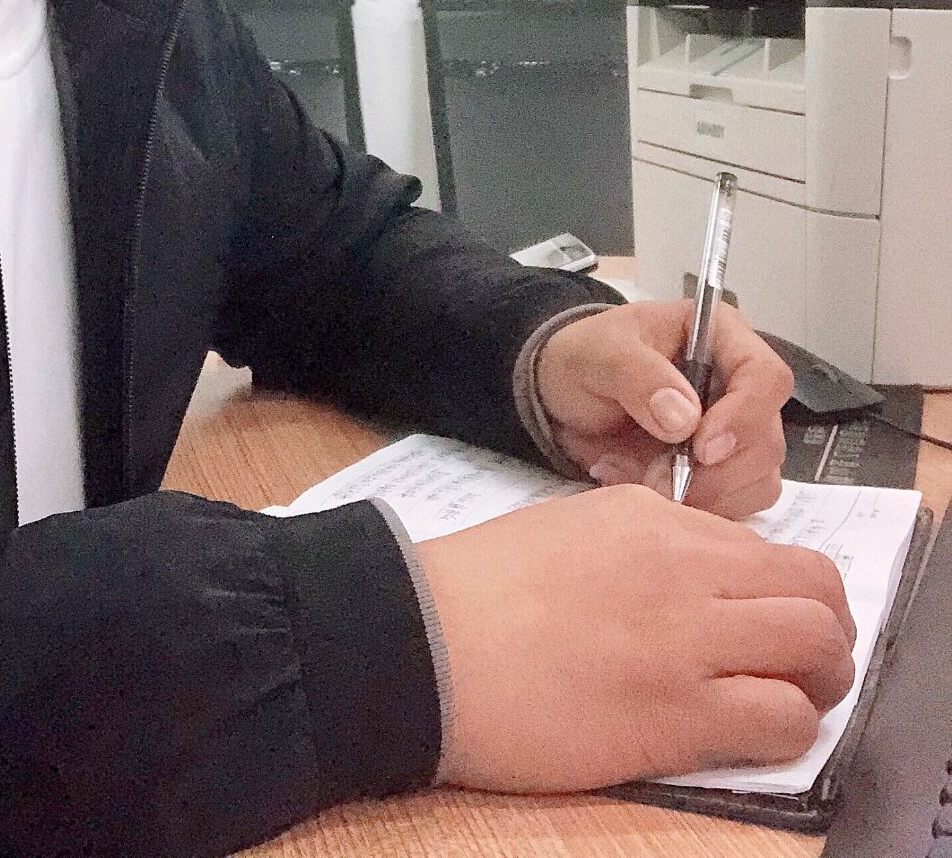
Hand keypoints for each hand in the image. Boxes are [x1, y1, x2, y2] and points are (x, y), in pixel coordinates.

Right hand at [419, 484, 855, 791]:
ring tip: (793, 698)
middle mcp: (683, 566)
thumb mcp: (565, 532)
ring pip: (816, 642)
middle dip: (825, 627)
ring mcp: (685, 638)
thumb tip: (685, 581)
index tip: (761, 620)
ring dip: (822, 676)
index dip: (778, 589)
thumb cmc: (474, 591)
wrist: (425, 643)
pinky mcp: (677, 711)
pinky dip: (790, 727)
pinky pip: (782, 718)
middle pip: (813, 585)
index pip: (763, 545)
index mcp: (650, 518)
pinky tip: (755, 732)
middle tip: (802, 662)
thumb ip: (635, 547)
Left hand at [533, 301, 792, 518]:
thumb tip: (686, 419)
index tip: (702, 448)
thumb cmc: (587, 357)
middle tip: (654, 478)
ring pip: (756, 479)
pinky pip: (734, 504)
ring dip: (701, 494)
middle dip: (714, 472)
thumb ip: (639, 376)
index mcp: (723, 336)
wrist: (565, 396)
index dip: (745, 416)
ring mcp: (736, 432)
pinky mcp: (724, 472)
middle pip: (767, 439)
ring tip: (636, 477)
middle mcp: (741, 385)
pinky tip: (642, 487)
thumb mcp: (600, 353)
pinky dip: (692, 507)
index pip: (767, 377)